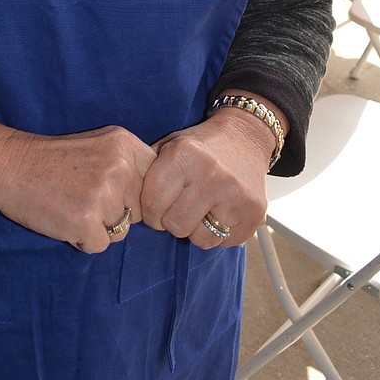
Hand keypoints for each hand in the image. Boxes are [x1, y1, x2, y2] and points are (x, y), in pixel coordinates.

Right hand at [0, 126, 156, 252]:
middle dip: (118, 213)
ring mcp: (104, 195)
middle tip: (86, 198)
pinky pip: (100, 246)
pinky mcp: (86, 221)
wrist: (10, 166)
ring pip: (121, 231)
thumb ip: (131, 166)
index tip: (118, 195)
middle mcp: (120, 168)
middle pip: (141, 210)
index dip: (139, 196)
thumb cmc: (54, 160)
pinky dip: (82, 240)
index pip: (158, 182)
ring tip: (73, 205)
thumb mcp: (101, 146)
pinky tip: (64, 219)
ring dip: (99, 227)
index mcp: (126, 145)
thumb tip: (161, 200)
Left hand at [140, 115, 271, 249]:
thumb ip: (148, 169)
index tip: (155, 207)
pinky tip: (218, 213)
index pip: (152, 203)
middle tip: (177, 209)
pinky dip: (217, 234)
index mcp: (185, 155)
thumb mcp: (170, 145)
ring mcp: (236, 195)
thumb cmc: (201, 146)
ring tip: (198, 211)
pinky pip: (224, 242)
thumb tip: (126, 198)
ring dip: (195, 230)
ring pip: (200, 239)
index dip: (149, 211)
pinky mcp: (254, 213)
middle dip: (171, 222)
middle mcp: (212, 174)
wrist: (245, 137)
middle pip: (175, 225)